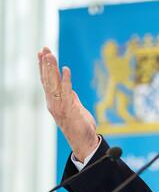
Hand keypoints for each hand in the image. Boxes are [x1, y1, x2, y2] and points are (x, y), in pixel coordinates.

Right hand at [38, 47, 98, 161]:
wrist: (84, 142)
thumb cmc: (80, 125)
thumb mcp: (74, 106)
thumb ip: (69, 94)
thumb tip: (66, 83)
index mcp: (54, 101)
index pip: (47, 80)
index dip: (43, 66)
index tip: (42, 52)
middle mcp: (53, 103)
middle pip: (47, 80)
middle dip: (45, 64)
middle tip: (43, 49)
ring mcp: (59, 106)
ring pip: (53, 84)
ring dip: (51, 69)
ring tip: (49, 55)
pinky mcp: (68, 109)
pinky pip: (66, 92)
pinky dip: (66, 80)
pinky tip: (66, 69)